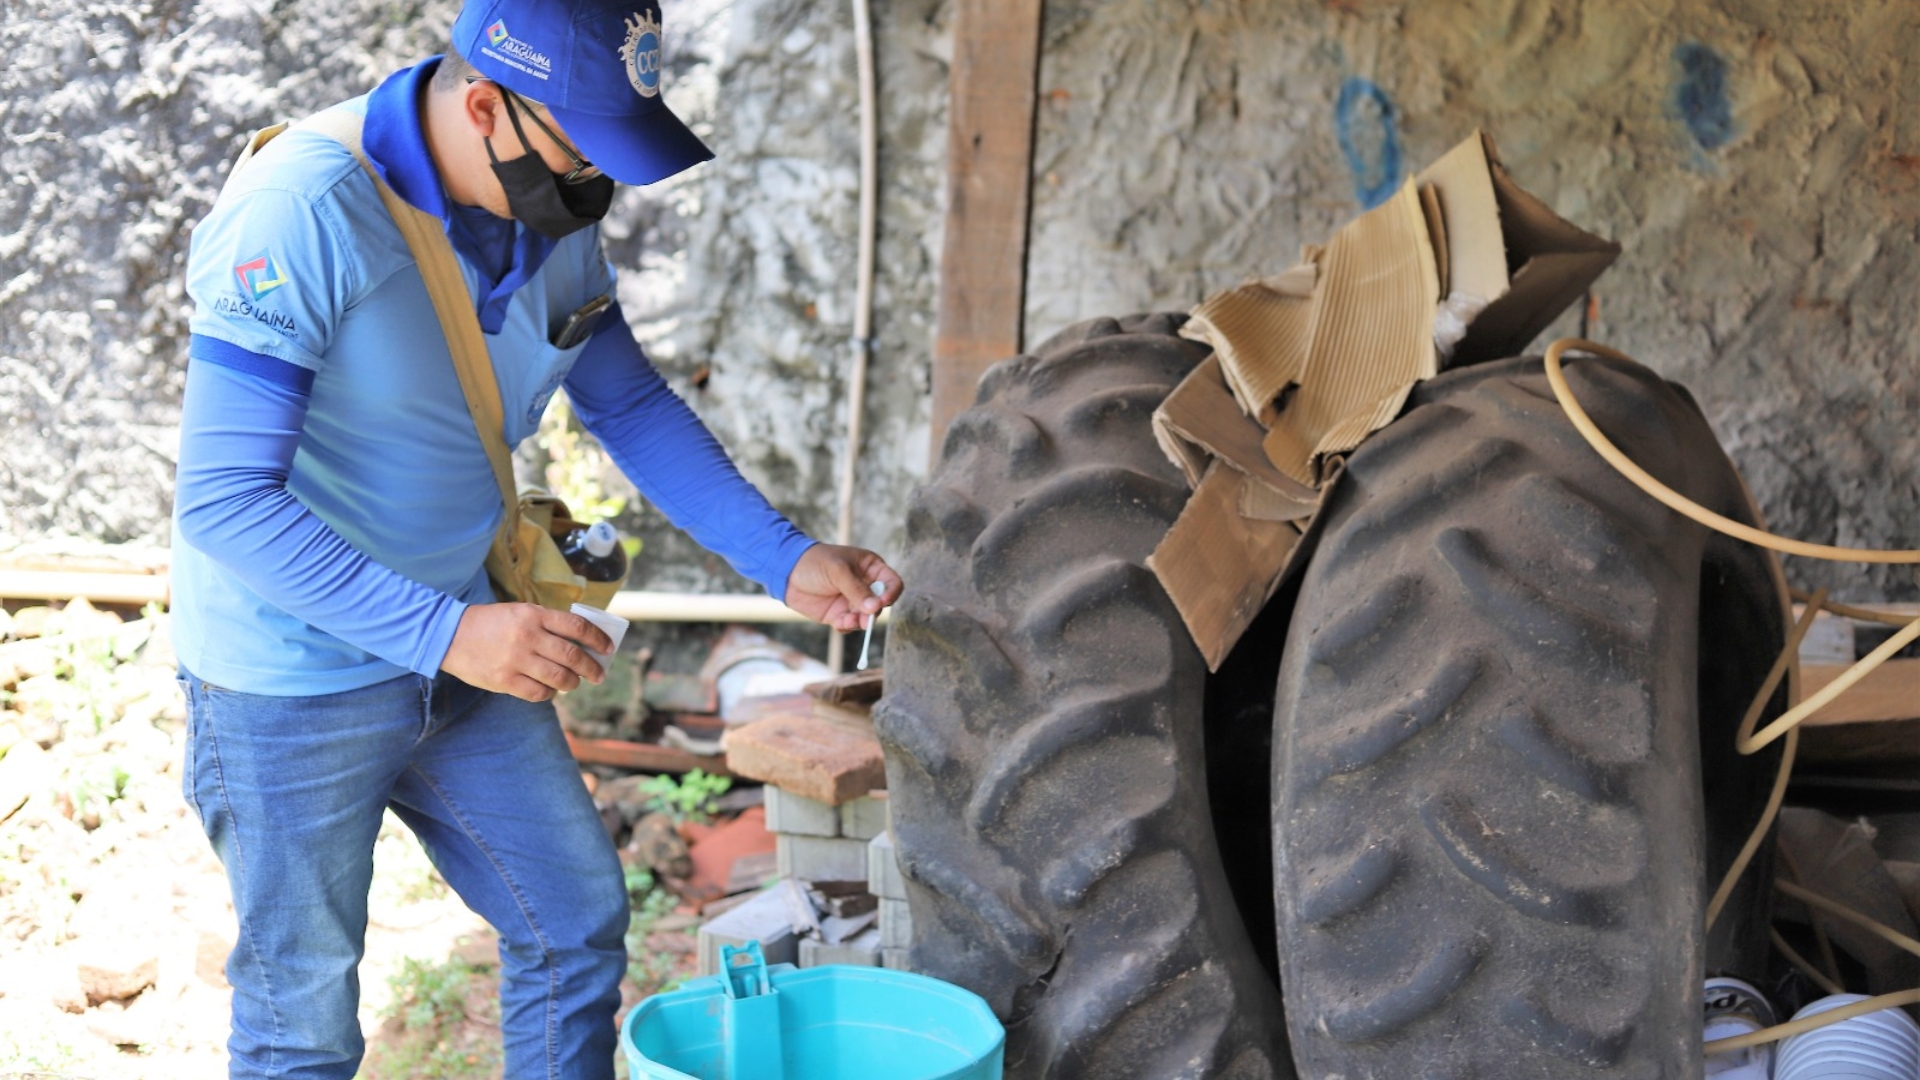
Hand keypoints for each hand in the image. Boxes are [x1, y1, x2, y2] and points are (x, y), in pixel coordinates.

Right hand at [441, 603, 613, 701]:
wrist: (450, 635)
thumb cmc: (491, 623)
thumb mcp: (520, 612)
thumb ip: (548, 624)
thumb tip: (581, 644)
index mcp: (534, 615)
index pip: (577, 627)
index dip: (597, 639)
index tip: (608, 648)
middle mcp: (528, 637)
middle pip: (572, 656)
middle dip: (591, 668)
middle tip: (599, 674)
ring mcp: (516, 660)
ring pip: (559, 678)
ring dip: (572, 683)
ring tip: (574, 683)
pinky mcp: (504, 680)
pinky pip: (539, 693)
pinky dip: (550, 693)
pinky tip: (551, 689)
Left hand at [783, 544, 902, 631]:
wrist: (786, 572)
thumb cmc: (815, 562)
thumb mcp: (838, 571)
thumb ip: (857, 589)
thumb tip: (875, 607)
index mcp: (870, 568)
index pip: (892, 582)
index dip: (891, 593)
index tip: (882, 602)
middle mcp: (865, 586)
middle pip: (880, 604)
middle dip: (872, 612)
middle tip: (864, 618)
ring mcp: (852, 601)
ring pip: (866, 618)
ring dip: (860, 622)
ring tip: (846, 620)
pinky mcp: (839, 613)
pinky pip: (850, 625)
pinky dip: (847, 626)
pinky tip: (839, 623)